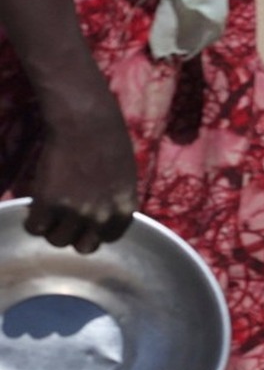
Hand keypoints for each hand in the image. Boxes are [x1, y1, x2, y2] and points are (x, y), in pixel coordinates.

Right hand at [25, 113, 137, 253]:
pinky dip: (33, 221)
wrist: (86, 123)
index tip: (86, 223)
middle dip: (73, 235)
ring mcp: (75, 211)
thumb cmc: (110, 143)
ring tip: (50, 212)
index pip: (109, 239)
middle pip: (82, 246)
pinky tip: (36, 208)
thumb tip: (102, 219)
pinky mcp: (49, 202)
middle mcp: (101, 215)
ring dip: (51, 229)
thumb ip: (116, 202)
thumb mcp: (126, 178)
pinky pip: (35, 228)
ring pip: (57, 240)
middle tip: (65, 219)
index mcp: (124, 209)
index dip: (95, 231)